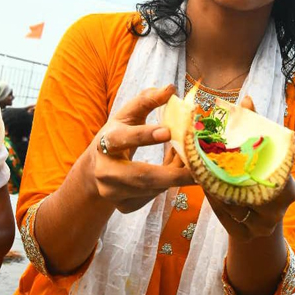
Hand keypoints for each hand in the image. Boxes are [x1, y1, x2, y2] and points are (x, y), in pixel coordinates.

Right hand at [91, 85, 194, 213]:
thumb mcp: (127, 116)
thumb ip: (147, 101)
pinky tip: (175, 174)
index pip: (121, 139)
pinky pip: (152, 198)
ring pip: (151, 189)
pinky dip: (167, 186)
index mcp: (104, 143)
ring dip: (174, 177)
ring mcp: (113, 193)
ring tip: (191, 164)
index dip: (143, 136)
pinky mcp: (123, 206)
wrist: (96, 169)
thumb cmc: (118, 136)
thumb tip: (170, 88)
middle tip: (198, 167)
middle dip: (172, 173)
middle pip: (140, 176)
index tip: (168, 131)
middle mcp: (105, 171)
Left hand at [204, 96, 294, 239]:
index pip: (270, 173)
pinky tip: (207, 189)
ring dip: (216, 188)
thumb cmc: (263, 177)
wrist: (262, 216)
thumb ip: (255, 129)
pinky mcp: (245, 236)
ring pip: (233, 205)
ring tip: (202, 172)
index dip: (248, 160)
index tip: (228, 149)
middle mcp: (279, 210)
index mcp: (288, 187)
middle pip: (248, 190)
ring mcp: (262, 226)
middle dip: (225, 174)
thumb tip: (246, 99)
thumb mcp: (264, 155)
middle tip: (206, 159)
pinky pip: (225, 218)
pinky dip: (215, 203)